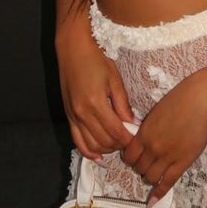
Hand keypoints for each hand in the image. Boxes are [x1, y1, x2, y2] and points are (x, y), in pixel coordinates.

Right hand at [56, 30, 135, 161]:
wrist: (72, 50)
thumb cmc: (96, 60)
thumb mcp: (114, 79)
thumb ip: (123, 104)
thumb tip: (133, 124)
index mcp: (96, 104)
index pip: (115, 132)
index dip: (128, 139)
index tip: (138, 140)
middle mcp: (82, 114)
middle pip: (103, 141)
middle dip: (118, 145)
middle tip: (130, 141)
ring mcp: (73, 117)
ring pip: (90, 145)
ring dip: (105, 149)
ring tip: (117, 145)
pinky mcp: (68, 117)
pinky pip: (76, 141)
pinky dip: (87, 151)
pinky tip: (97, 156)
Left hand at [121, 64, 206, 202]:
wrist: (200, 99)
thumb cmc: (180, 99)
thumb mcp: (157, 112)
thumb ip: (148, 128)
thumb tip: (144, 138)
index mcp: (144, 132)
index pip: (129, 155)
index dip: (131, 158)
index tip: (135, 158)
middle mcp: (152, 147)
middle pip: (138, 167)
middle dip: (140, 167)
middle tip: (146, 164)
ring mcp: (167, 156)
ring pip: (150, 177)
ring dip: (149, 178)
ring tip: (153, 174)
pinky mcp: (182, 162)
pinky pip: (167, 182)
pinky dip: (158, 193)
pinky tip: (152, 202)